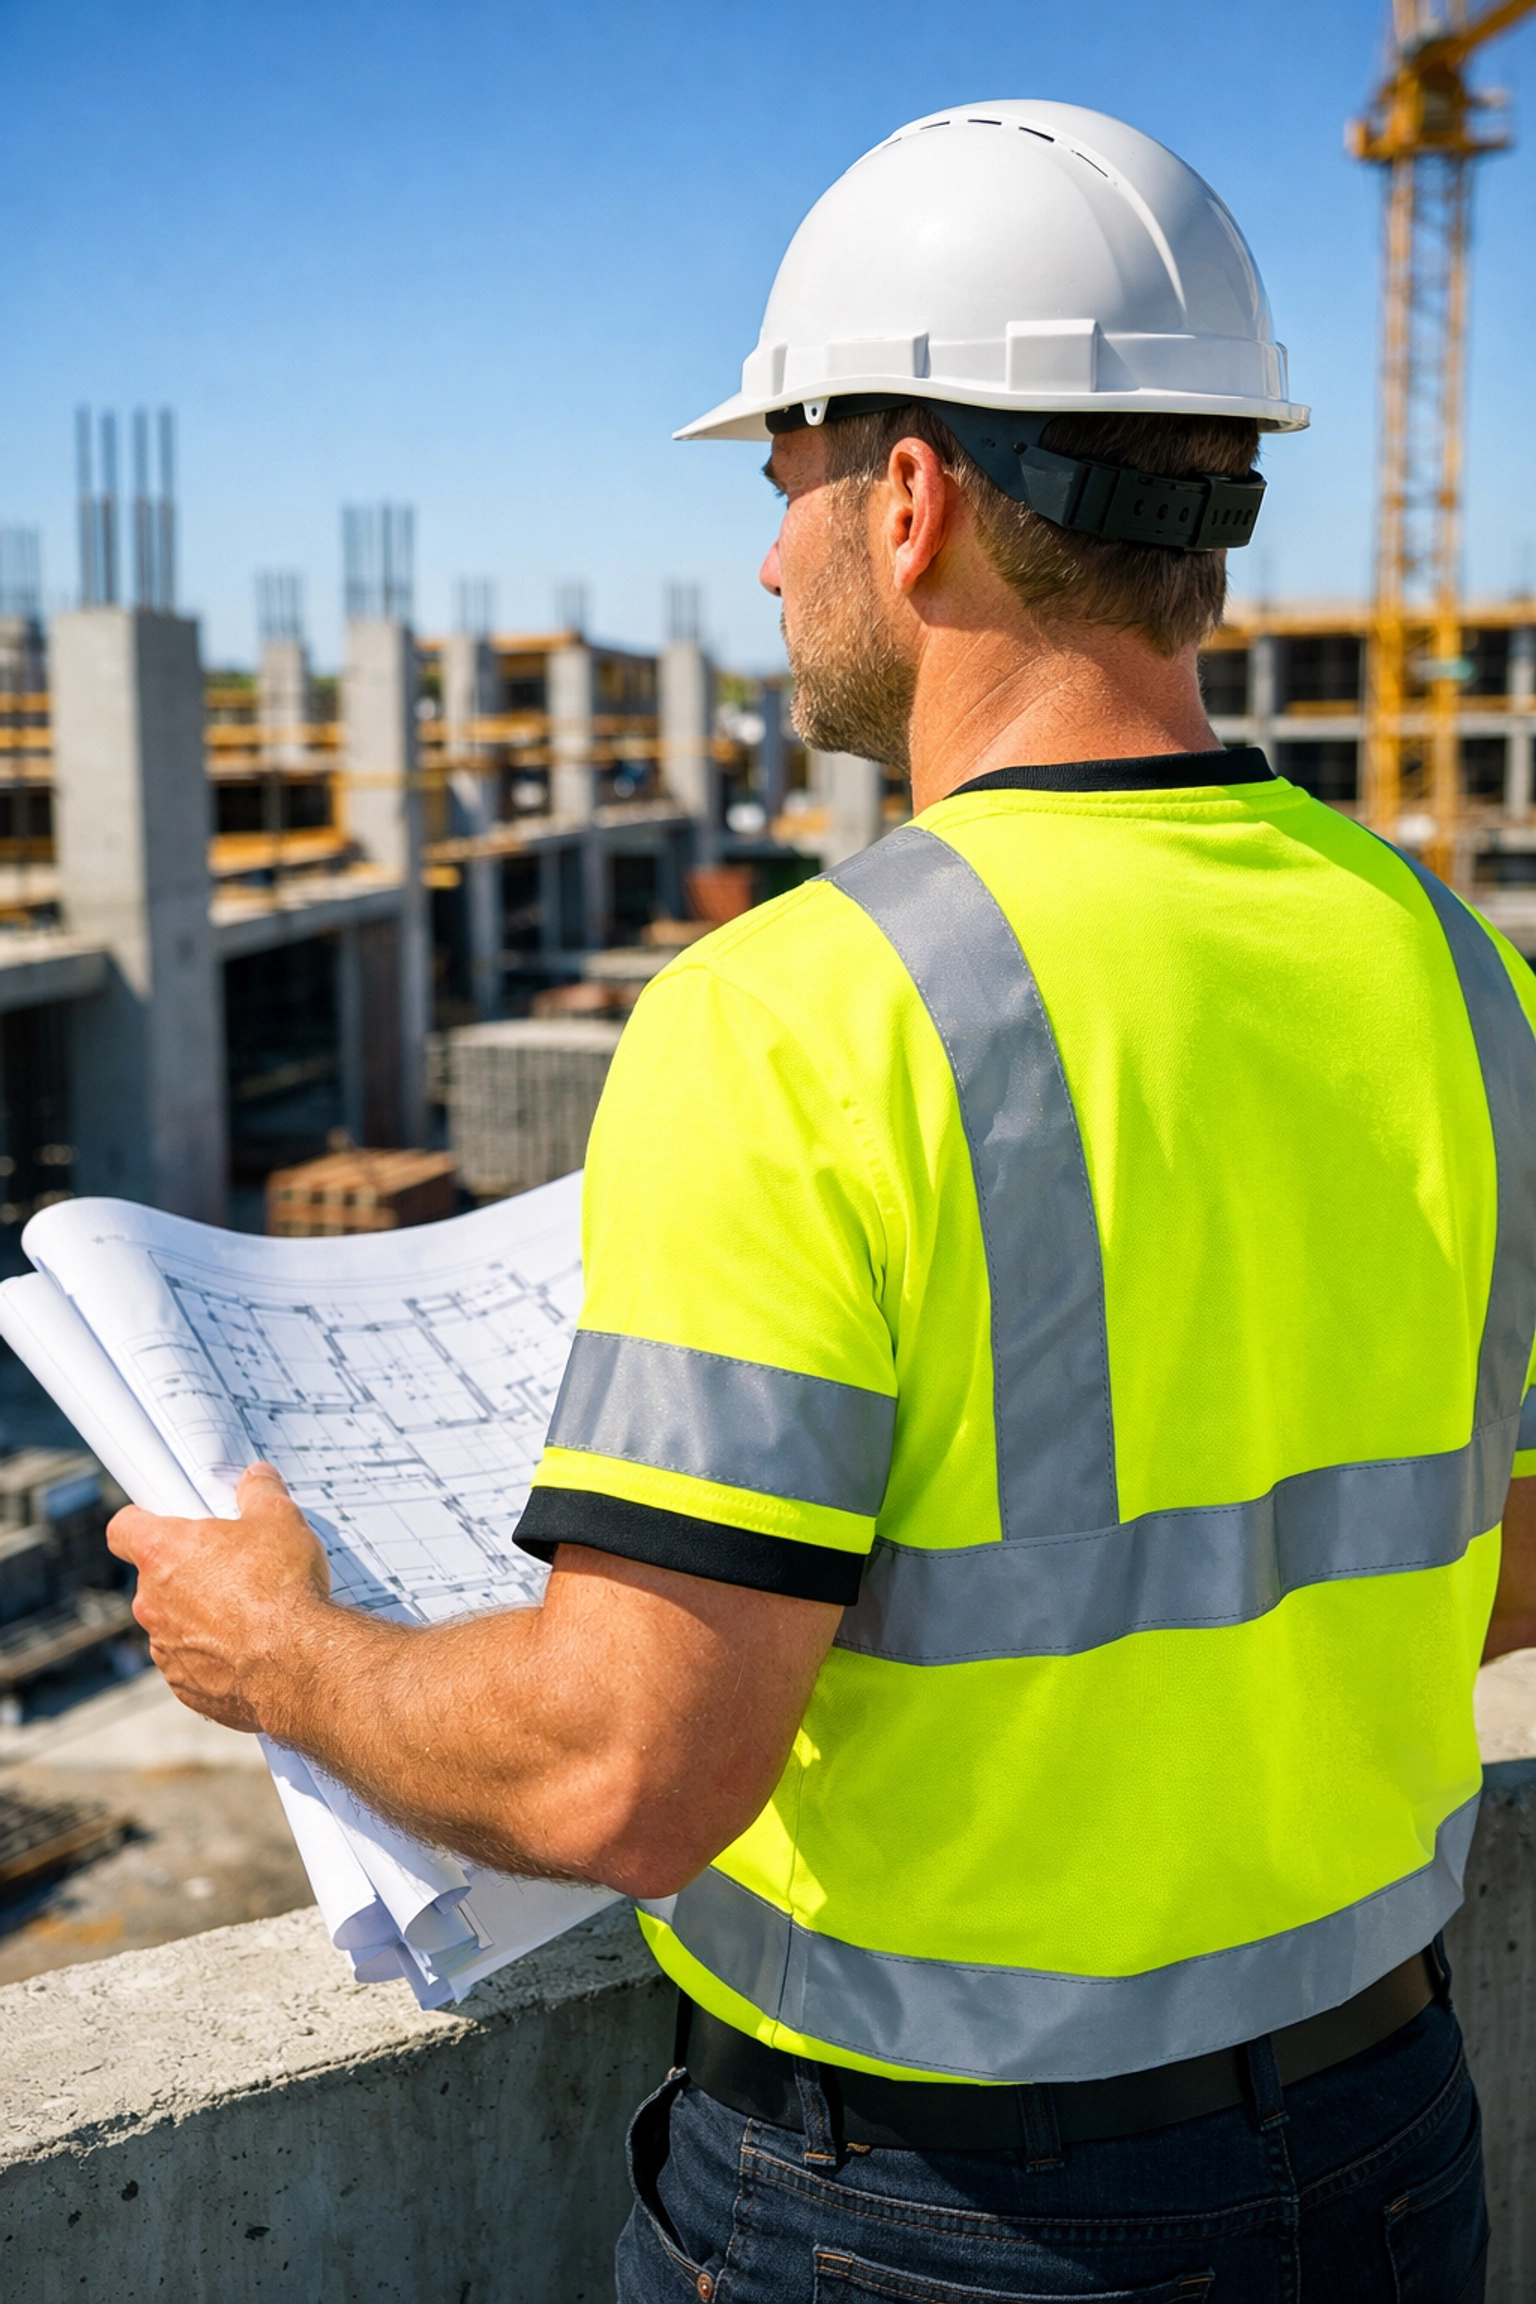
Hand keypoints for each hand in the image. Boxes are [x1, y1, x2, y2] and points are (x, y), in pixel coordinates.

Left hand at [108, 1463, 330, 1732]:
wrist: (299, 1663)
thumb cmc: (282, 1586)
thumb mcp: (280, 1519)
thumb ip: (260, 1492)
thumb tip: (256, 1478)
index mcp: (162, 1553)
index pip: (123, 1528)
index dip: (142, 1522)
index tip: (167, 1522)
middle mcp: (151, 1604)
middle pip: (156, 1578)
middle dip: (189, 1572)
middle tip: (235, 1568)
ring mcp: (165, 1650)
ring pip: (175, 1624)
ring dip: (202, 1617)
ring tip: (252, 1614)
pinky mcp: (186, 1687)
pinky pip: (193, 1663)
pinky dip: (216, 1657)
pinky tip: (253, 1650)